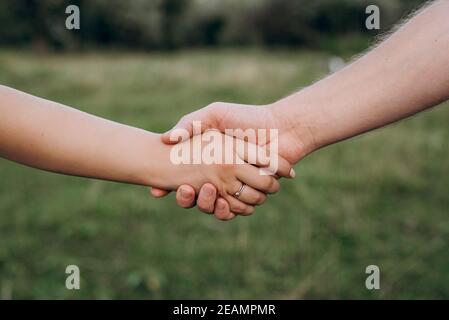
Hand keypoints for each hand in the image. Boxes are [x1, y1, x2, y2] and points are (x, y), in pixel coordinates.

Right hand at [154, 130, 291, 219]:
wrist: (281, 128)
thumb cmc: (246, 118)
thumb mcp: (213, 114)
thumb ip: (189, 123)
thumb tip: (166, 139)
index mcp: (208, 160)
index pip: (182, 178)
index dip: (168, 186)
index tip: (157, 191)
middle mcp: (219, 176)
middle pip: (195, 196)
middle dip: (186, 198)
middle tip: (183, 191)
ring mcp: (235, 186)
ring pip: (212, 205)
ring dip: (205, 204)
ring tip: (205, 192)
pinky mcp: (251, 194)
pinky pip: (234, 210)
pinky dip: (226, 210)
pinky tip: (221, 202)